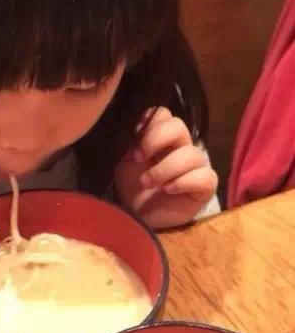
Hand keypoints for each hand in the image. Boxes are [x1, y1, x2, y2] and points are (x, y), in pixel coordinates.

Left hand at [114, 108, 217, 228]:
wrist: (138, 216)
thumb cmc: (132, 188)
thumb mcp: (126, 163)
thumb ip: (135, 143)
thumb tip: (142, 127)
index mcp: (162, 139)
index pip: (165, 115)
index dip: (151, 123)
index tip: (135, 138)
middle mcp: (181, 148)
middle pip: (178, 126)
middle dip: (155, 139)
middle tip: (139, 158)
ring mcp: (195, 167)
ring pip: (191, 154)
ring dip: (164, 168)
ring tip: (147, 182)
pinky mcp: (205, 187)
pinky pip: (205, 177)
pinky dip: (184, 181)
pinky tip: (169, 189)